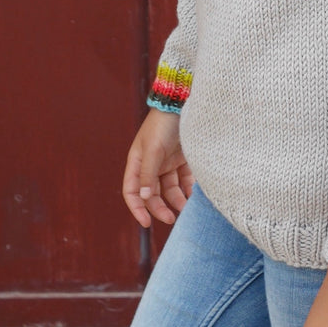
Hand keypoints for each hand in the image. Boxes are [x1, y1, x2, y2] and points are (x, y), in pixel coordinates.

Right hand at [121, 108, 193, 226]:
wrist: (183, 103)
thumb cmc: (163, 124)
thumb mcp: (154, 149)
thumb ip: (148, 173)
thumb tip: (143, 197)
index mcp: (137, 162)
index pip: (132, 191)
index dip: (137, 208)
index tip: (146, 223)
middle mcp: (151, 165)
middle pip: (152, 194)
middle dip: (160, 208)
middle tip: (171, 219)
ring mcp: (167, 162)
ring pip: (170, 189)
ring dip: (176, 201)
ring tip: (187, 209)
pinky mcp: (183, 160)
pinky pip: (184, 180)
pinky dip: (188, 190)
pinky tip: (195, 197)